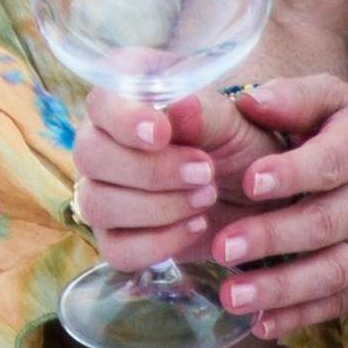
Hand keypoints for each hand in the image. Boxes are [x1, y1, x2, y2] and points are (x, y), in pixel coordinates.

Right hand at [71, 86, 261, 269]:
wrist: (257, 194)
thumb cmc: (238, 143)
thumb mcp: (235, 122)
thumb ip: (206, 114)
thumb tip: (180, 106)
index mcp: (126, 98)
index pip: (100, 101)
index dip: (124, 119)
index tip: (161, 134)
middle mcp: (102, 143)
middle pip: (90, 156)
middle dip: (150, 170)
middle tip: (206, 172)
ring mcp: (102, 192)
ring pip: (97, 204)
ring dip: (158, 207)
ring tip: (207, 197)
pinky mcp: (115, 237)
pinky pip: (116, 249)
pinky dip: (158, 243)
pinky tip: (195, 226)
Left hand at [169, 74, 347, 337]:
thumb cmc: (346, 129)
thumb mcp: (327, 100)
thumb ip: (289, 98)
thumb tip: (249, 102)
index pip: (328, 162)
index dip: (291, 173)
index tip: (250, 181)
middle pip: (324, 223)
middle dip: (272, 237)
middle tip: (222, 247)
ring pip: (332, 271)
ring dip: (281, 288)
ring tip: (232, 296)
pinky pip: (338, 303)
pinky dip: (300, 317)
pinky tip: (261, 325)